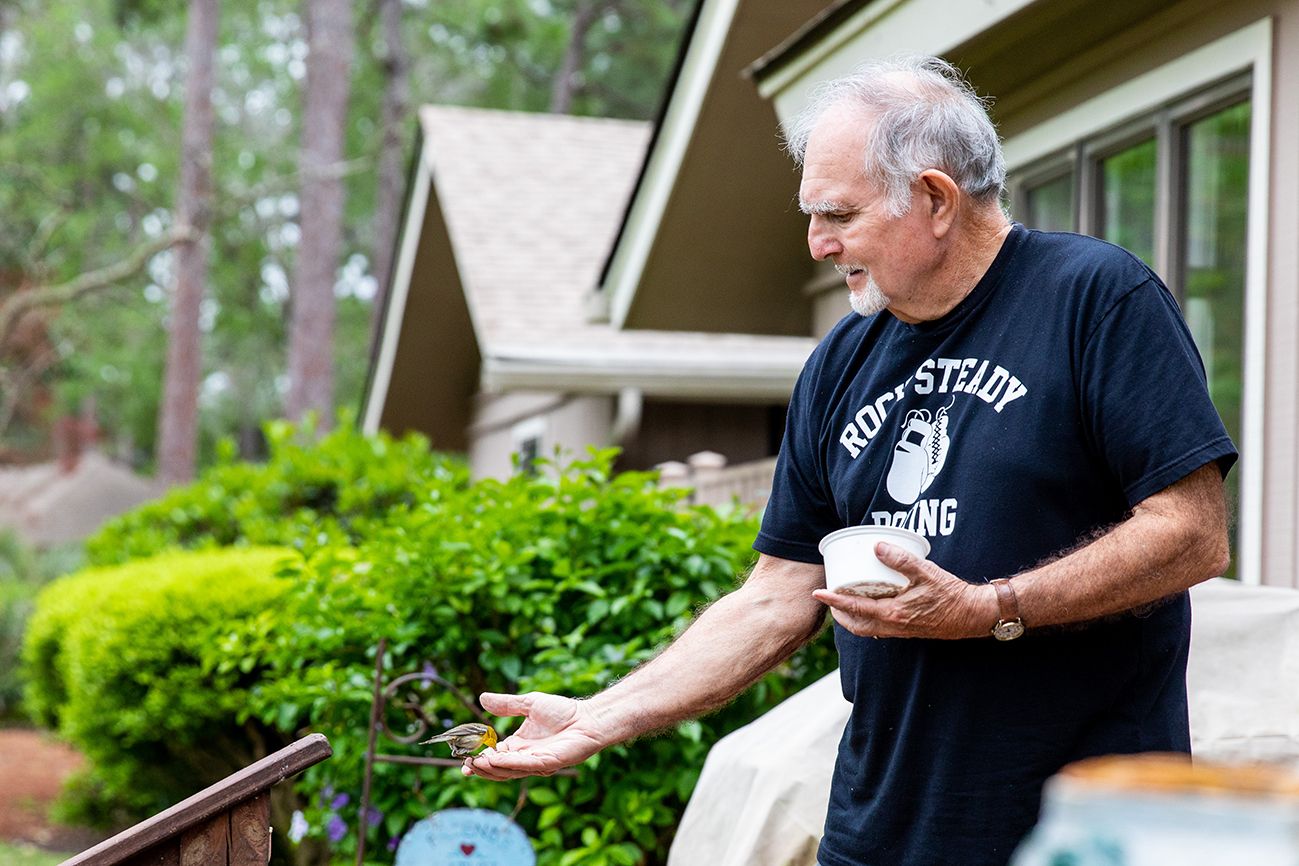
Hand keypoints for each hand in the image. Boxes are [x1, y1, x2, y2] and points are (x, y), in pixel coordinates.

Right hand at [463, 691, 604, 780]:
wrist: (588, 717)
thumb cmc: (563, 712)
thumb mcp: (529, 704)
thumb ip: (507, 704)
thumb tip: (482, 698)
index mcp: (519, 746)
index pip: (494, 756)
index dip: (479, 759)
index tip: (463, 758)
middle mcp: (526, 758)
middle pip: (499, 768)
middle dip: (481, 768)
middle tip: (465, 764)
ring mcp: (537, 763)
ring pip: (509, 771)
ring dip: (491, 769)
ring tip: (475, 764)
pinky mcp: (549, 764)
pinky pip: (526, 766)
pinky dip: (510, 764)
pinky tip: (496, 759)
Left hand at [811, 542, 996, 639]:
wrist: (973, 615)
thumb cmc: (951, 594)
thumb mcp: (926, 572)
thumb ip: (901, 559)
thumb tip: (876, 546)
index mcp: (893, 614)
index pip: (854, 609)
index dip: (834, 601)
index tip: (818, 593)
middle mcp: (893, 626)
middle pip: (855, 624)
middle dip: (838, 614)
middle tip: (828, 598)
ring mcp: (900, 630)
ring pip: (866, 628)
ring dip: (851, 618)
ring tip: (844, 603)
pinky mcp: (908, 630)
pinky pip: (879, 628)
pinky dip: (868, 619)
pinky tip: (870, 606)